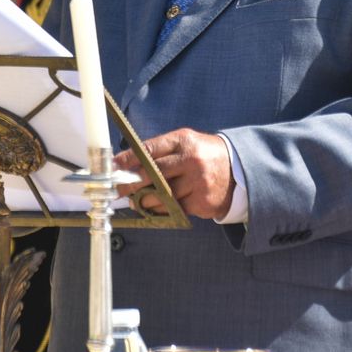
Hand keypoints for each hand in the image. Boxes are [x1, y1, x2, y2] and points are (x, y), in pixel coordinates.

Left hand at [115, 128, 232, 219]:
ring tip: (137, 201)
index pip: (149, 150)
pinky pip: (175, 209)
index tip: (113, 167)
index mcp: (184, 141)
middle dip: (130, 184)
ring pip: (161, 196)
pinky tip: (157, 208)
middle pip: (152, 174)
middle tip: (118, 191)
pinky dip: (163, 210)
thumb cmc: (204, 155)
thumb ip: (160, 151)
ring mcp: (198, 182)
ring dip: (145, 201)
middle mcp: (191, 160)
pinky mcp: (203, 201)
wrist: (239, 170)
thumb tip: (127, 164)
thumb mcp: (186, 144)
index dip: (128, 160)